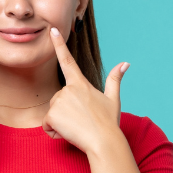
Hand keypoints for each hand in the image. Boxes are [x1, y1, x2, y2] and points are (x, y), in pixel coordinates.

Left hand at [42, 27, 129, 153]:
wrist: (104, 142)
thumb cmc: (109, 123)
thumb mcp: (113, 99)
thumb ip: (115, 80)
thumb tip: (125, 63)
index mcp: (81, 84)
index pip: (68, 60)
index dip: (59, 45)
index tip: (52, 30)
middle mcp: (68, 89)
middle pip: (58, 99)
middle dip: (65, 112)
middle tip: (81, 121)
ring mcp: (59, 102)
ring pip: (52, 113)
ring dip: (60, 123)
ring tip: (77, 127)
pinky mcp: (52, 115)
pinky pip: (46, 125)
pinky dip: (54, 131)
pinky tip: (68, 133)